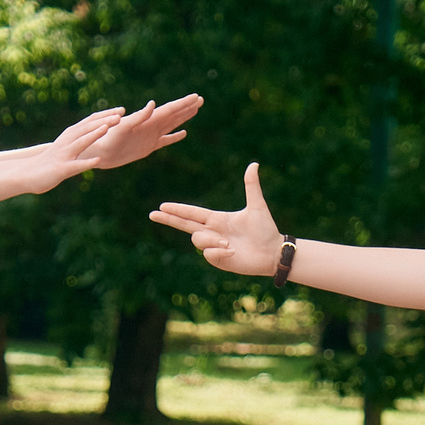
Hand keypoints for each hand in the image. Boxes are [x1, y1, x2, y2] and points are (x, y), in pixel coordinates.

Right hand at [25, 108, 124, 191]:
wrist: (27, 174)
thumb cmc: (50, 161)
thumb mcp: (66, 147)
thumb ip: (79, 138)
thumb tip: (93, 130)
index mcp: (70, 135)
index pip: (90, 121)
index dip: (106, 114)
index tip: (122, 110)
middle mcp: (67, 141)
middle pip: (88, 128)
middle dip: (105, 120)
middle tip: (121, 114)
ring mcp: (64, 154)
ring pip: (81, 142)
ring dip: (94, 134)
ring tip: (108, 128)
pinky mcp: (62, 168)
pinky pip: (76, 165)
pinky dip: (87, 162)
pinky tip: (98, 160)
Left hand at [85, 95, 202, 169]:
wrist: (97, 150)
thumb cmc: (107, 137)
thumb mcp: (123, 126)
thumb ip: (139, 117)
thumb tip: (153, 104)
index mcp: (146, 120)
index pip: (169, 109)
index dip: (184, 103)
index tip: (196, 96)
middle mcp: (150, 126)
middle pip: (173, 114)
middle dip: (187, 107)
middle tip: (201, 99)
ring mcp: (150, 136)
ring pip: (171, 124)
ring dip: (183, 117)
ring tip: (195, 110)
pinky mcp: (147, 147)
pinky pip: (165, 140)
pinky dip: (174, 137)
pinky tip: (183, 133)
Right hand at [148, 163, 283, 275]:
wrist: (272, 252)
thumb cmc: (265, 229)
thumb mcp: (257, 206)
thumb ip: (251, 186)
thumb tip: (253, 164)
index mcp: (217, 219)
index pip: (192, 213)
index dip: (177, 209)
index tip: (162, 206)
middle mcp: (213, 232)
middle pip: (184, 225)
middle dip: (169, 219)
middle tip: (152, 214)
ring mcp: (214, 247)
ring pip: (198, 240)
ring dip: (211, 240)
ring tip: (229, 243)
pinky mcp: (218, 260)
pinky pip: (208, 254)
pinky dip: (218, 252)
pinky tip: (232, 251)